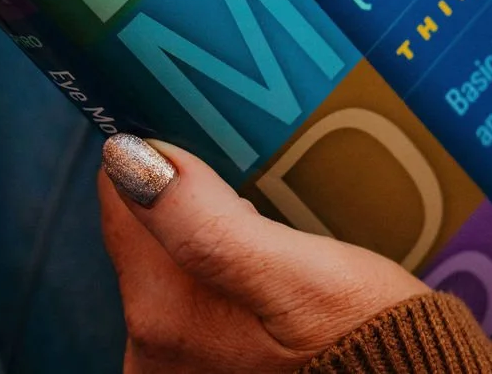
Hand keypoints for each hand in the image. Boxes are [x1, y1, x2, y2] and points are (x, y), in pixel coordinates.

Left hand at [98, 134, 426, 372]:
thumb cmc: (368, 337)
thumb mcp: (300, 274)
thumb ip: (207, 225)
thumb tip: (128, 157)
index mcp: (161, 318)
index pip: (123, 198)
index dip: (169, 157)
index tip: (222, 140)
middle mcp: (150, 354)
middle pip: (150, 236)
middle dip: (198, 204)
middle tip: (267, 187)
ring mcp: (177, 370)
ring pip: (177, 267)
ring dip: (218, 240)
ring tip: (280, 224)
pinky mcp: (207, 372)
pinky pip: (199, 303)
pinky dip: (230, 279)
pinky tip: (277, 271)